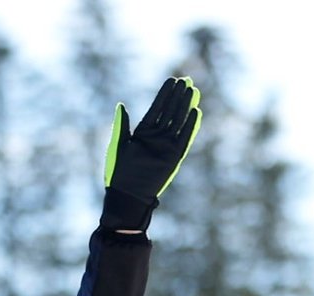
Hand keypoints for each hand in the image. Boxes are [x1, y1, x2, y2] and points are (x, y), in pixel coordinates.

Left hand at [102, 76, 201, 230]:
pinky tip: (196, 112)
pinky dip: (190, 126)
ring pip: (178, 122)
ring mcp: (165, 147)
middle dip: (178, 96)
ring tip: (193, 90)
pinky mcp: (173, 158)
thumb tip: (121, 105)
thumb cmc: (117, 174)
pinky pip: (184, 139)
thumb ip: (122, 126)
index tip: (172, 80)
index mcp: (142, 133)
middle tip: (187, 80)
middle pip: (170, 112)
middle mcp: (156, 138)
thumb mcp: (118, 146)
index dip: (164, 94)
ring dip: (185, 106)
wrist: (126, 197)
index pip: (157, 108)